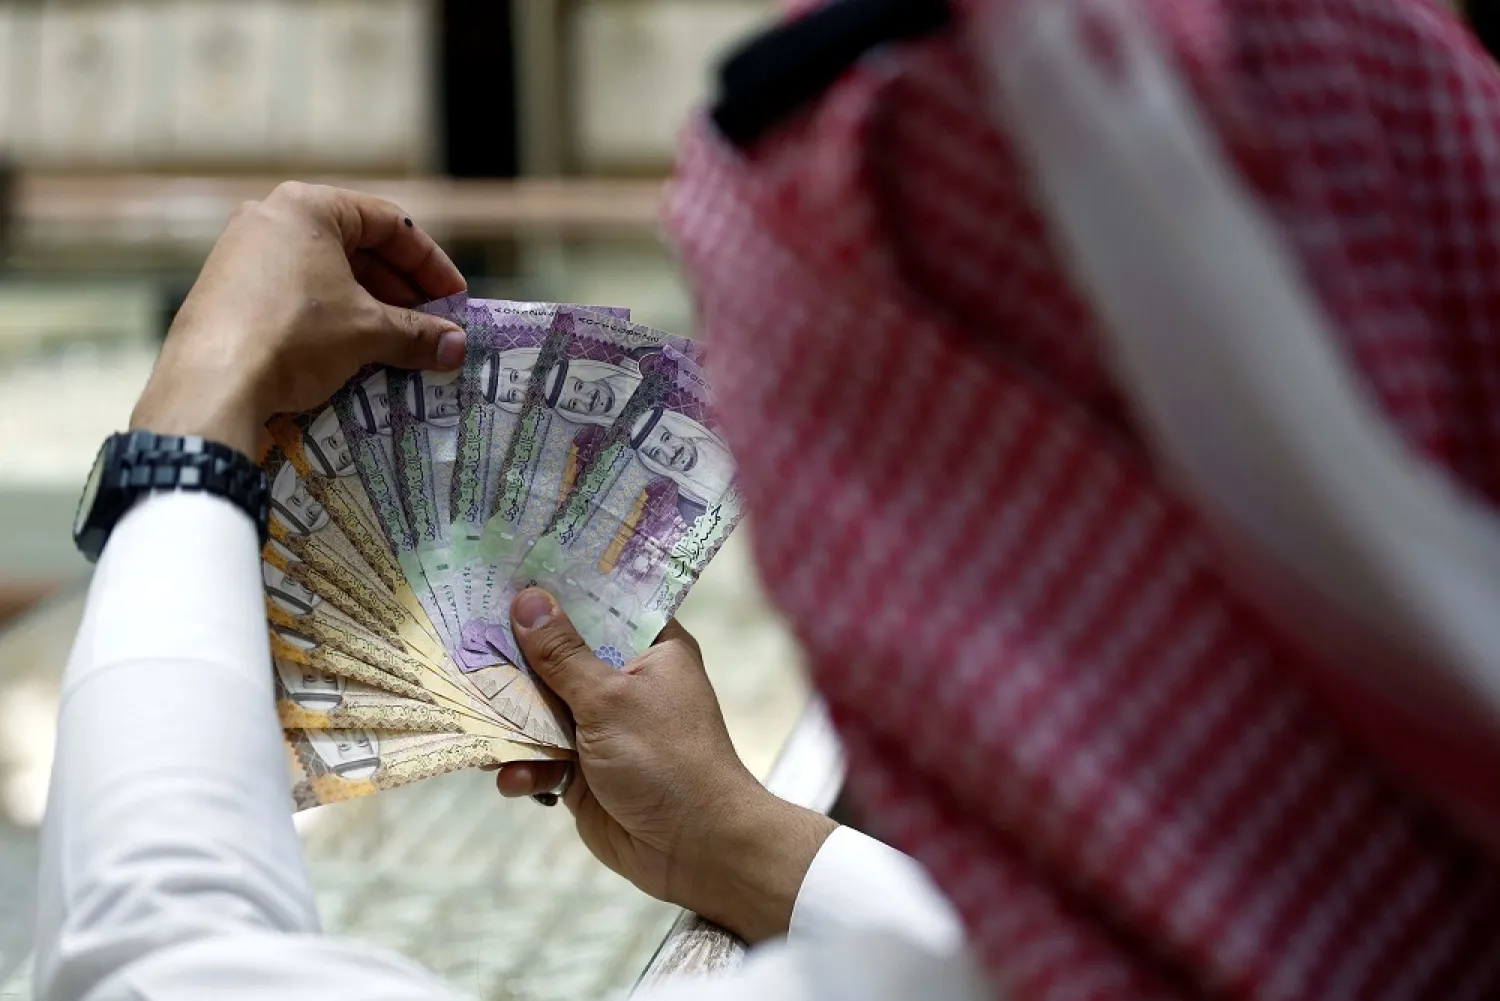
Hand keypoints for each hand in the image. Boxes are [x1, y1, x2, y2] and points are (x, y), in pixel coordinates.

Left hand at [130, 181, 467, 456]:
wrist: (210, 383)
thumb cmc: (294, 336)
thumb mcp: (367, 331)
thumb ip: (418, 334)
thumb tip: (458, 347)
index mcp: (307, 207)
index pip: (390, 224)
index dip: (432, 264)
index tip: (456, 301)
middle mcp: (271, 218)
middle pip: (359, 248)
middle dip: (403, 291)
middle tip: (432, 327)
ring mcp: (243, 254)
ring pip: (328, 274)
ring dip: (372, 309)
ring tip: (400, 345)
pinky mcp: (228, 291)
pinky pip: (297, 295)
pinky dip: (334, 319)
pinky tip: (354, 354)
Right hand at [494, 589, 836, 942]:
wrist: (694, 849)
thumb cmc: (667, 760)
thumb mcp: (610, 699)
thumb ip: (562, 655)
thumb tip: (528, 601)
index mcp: (650, 649)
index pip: (600, 604)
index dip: (557, 589)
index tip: (506, 570)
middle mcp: (625, 682)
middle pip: (559, 656)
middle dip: (515, 655)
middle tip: (461, 636)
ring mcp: (602, 727)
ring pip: (540, 709)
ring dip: (510, 718)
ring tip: (471, 715)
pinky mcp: (583, 770)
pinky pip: (540, 758)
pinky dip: (526, 768)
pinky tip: (513, 780)